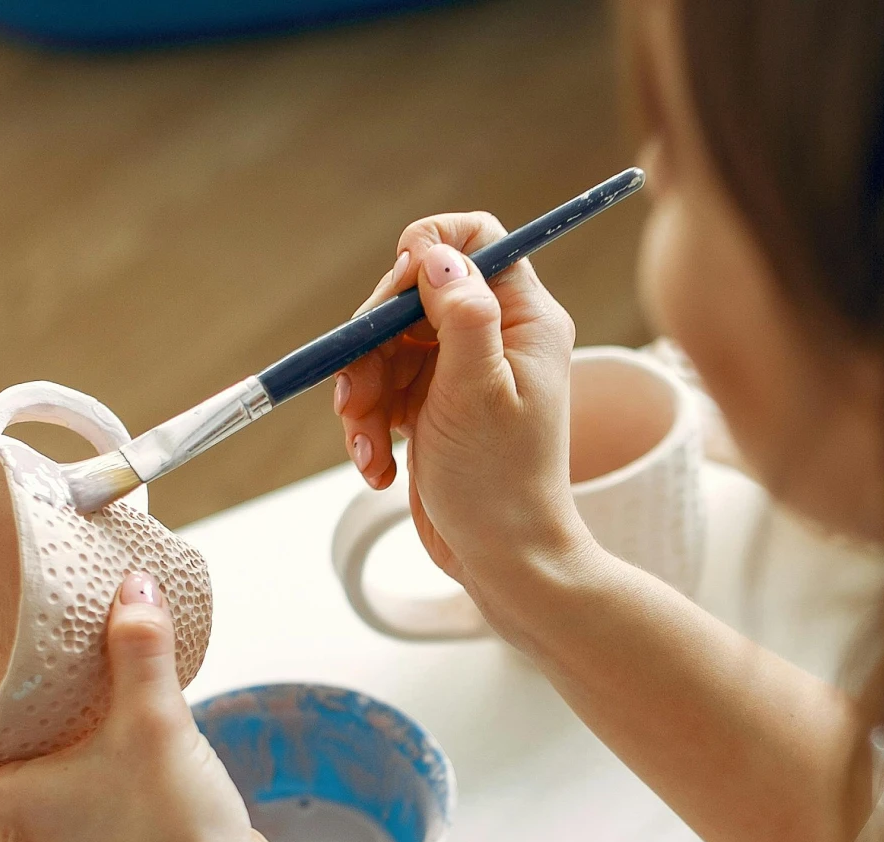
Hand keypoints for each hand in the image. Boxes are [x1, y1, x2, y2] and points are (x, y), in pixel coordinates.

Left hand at [0, 572, 309, 841]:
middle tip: (13, 694)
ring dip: (39, 759)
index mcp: (6, 817)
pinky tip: (125, 747)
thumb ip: (141, 650)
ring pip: (26, 803)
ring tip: (75, 713)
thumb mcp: (155, 723)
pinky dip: (81, 777)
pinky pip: (71, 814)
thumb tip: (133, 592)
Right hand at [334, 212, 595, 631]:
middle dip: (374, 345)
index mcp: (524, 319)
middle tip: (359, 395)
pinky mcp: (432, 407)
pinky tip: (377, 465)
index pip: (478, 238)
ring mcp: (461, 372)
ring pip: (386, 346)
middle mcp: (495, 336)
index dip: (428, 250)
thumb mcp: (479, 391)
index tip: (395, 294)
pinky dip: (369, 424)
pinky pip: (382, 389)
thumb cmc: (502, 483)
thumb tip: (434, 251)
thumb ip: (461, 314)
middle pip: (412, 295)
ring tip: (368, 447)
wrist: (503, 562)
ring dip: (363, 395)